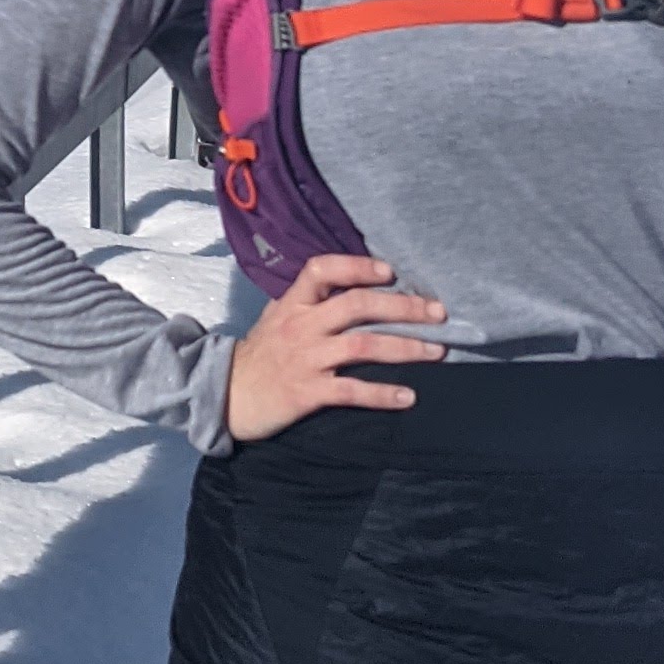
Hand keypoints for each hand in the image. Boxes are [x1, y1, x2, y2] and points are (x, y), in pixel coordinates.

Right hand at [227, 254, 446, 442]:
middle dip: (403, 306)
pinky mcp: (308, 392)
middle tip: (438, 312)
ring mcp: (306, 358)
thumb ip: (310, 302)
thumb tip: (357, 286)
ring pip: (363, 345)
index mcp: (293, 302)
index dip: (358, 266)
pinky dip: (382, 394)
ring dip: (405, 347)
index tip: (391, 271)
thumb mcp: (278, 316)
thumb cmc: (260, 354)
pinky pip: (352, 390)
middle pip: (357, 306)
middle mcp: (301, 325)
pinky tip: (408, 397)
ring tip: (437, 351)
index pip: (322, 269)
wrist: (226, 395)